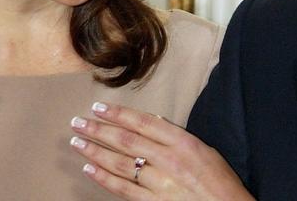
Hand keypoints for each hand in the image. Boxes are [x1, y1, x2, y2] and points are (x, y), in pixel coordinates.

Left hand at [70, 101, 254, 200]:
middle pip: (126, 141)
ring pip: (120, 164)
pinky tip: (90, 168)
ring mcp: (160, 184)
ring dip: (95, 152)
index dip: (118, 114)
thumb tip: (151, 123)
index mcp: (183, 143)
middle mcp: (169, 160)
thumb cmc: (219, 182)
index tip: (99, 108)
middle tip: (78, 122)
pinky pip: (123, 189)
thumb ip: (176, 137)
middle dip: (98, 130)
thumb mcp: (204, 150)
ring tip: (77, 142)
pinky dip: (103, 178)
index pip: (143, 123)